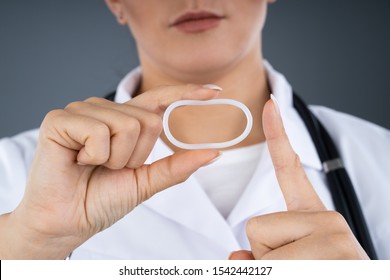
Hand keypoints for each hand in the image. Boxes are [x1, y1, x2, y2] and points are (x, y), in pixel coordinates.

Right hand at [3, 85, 219, 258]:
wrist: (68, 221)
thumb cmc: (101, 200)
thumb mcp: (146, 182)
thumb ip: (177, 165)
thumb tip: (214, 152)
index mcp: (124, 121)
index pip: (160, 100)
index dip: (187, 93)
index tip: (215, 91)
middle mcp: (105, 110)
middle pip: (149, 119)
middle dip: (137, 156)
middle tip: (111, 168)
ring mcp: (83, 111)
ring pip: (127, 125)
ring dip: (116, 159)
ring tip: (93, 166)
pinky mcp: (60, 119)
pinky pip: (99, 131)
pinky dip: (95, 156)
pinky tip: (78, 161)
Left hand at [229, 96, 368, 259]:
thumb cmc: (322, 273)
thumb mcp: (289, 262)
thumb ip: (259, 253)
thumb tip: (236, 258)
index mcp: (312, 214)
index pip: (289, 168)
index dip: (277, 135)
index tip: (269, 104)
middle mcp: (326, 217)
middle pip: (256, 227)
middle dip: (265, 254)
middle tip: (299, 268)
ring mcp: (333, 231)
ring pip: (262, 249)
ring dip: (274, 270)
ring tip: (308, 273)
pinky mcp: (336, 249)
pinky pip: (275, 265)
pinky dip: (282, 277)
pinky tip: (315, 274)